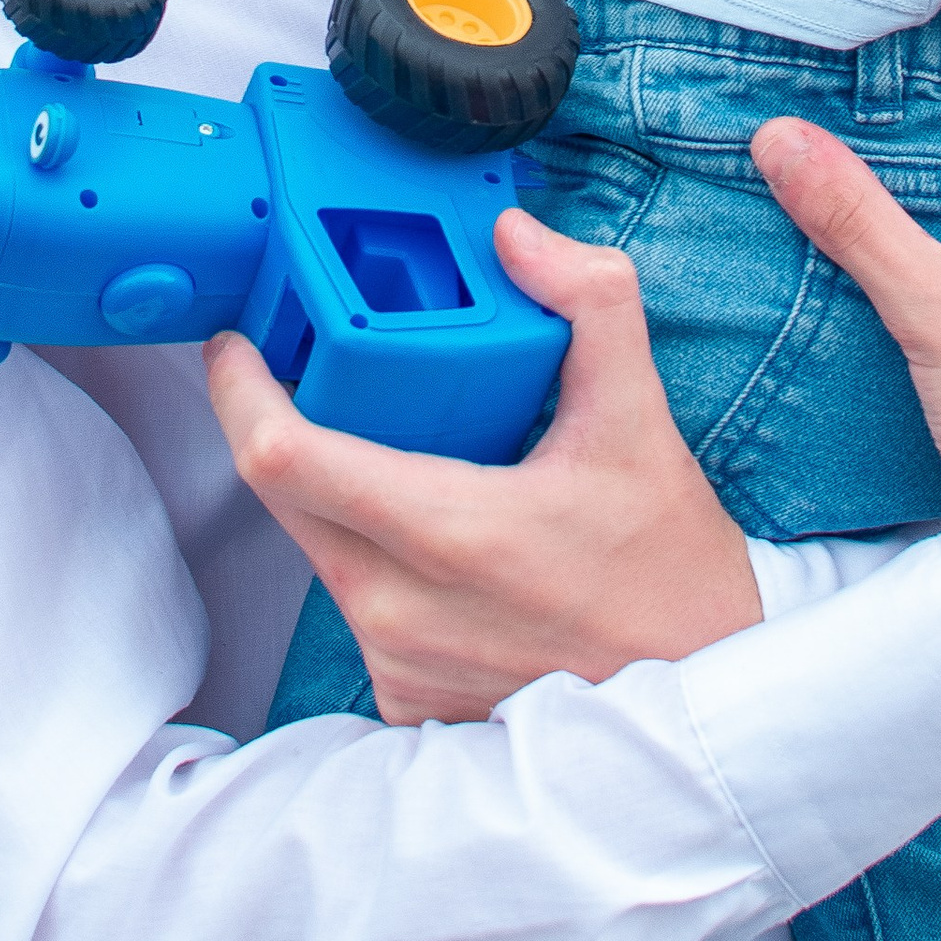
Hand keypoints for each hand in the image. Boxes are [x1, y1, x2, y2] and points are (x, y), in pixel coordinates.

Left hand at [204, 217, 756, 724]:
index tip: (239, 343)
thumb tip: (517, 236)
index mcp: (448, 532)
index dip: (239, 389)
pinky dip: (381, 566)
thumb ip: (591, 306)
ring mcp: (396, 662)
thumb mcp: (640, 424)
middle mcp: (401, 608)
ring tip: (405, 460)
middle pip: (282, 498)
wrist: (701, 704)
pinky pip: (356, 611)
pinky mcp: (402, 699)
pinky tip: (440, 548)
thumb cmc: (671, 572)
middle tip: (314, 377)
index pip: (282, 457)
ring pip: (321, 552)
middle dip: (282, 427)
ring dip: (341, 499)